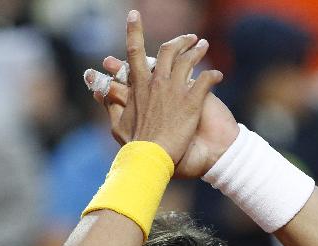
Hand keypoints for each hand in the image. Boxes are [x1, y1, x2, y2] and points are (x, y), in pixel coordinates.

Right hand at [87, 12, 239, 177]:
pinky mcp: (193, 102)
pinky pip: (207, 80)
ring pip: (189, 60)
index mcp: (139, 86)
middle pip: (169, 51)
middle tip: (189, 37)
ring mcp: (176, 90)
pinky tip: (218, 75)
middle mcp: (158, 82)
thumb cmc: (135, 146)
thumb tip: (99, 90)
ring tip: (203, 46)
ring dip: (197, 50)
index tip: (134, 15)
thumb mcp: (118, 125)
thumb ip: (110, 104)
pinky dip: (213, 75)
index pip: (134, 52)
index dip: (134, 31)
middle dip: (179, 40)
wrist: (153, 158)